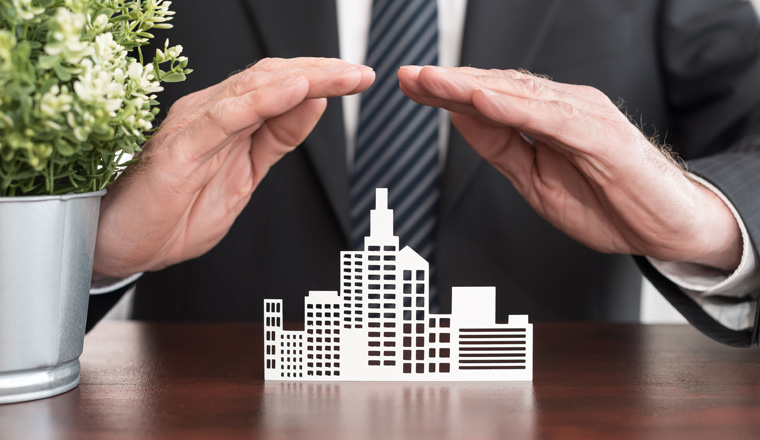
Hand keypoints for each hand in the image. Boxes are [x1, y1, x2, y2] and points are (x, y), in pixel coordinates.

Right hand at [93, 58, 374, 278]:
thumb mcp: (246, 175)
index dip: (320, 79)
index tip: (357, 79)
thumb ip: (277, 139)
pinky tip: (294, 91)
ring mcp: (193, 126)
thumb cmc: (178, 212)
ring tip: (342, 77)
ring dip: (303, 80)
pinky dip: (261, 100)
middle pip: (271, 78)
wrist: (127, 248)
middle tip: (360, 74)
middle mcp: (210, 112)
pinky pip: (225, 117)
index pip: (278, 85)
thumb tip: (314, 104)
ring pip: (253, 89)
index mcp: (227, 118)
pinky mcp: (179, 149)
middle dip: (321, 74)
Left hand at [399, 66, 740, 270]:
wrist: (667, 229)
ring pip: (520, 95)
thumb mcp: (534, 180)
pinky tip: (483, 101)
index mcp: (546, 118)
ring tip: (433, 82)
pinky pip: (554, 120)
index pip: (489, 97)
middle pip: (498, 88)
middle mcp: (564, 108)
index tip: (411, 84)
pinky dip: (516, 109)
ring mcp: (586, 118)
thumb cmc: (607, 203)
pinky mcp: (605, 137)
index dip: (448, 91)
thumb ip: (500, 147)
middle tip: (409, 75)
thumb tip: (460, 117)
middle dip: (450, 82)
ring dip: (472, 87)